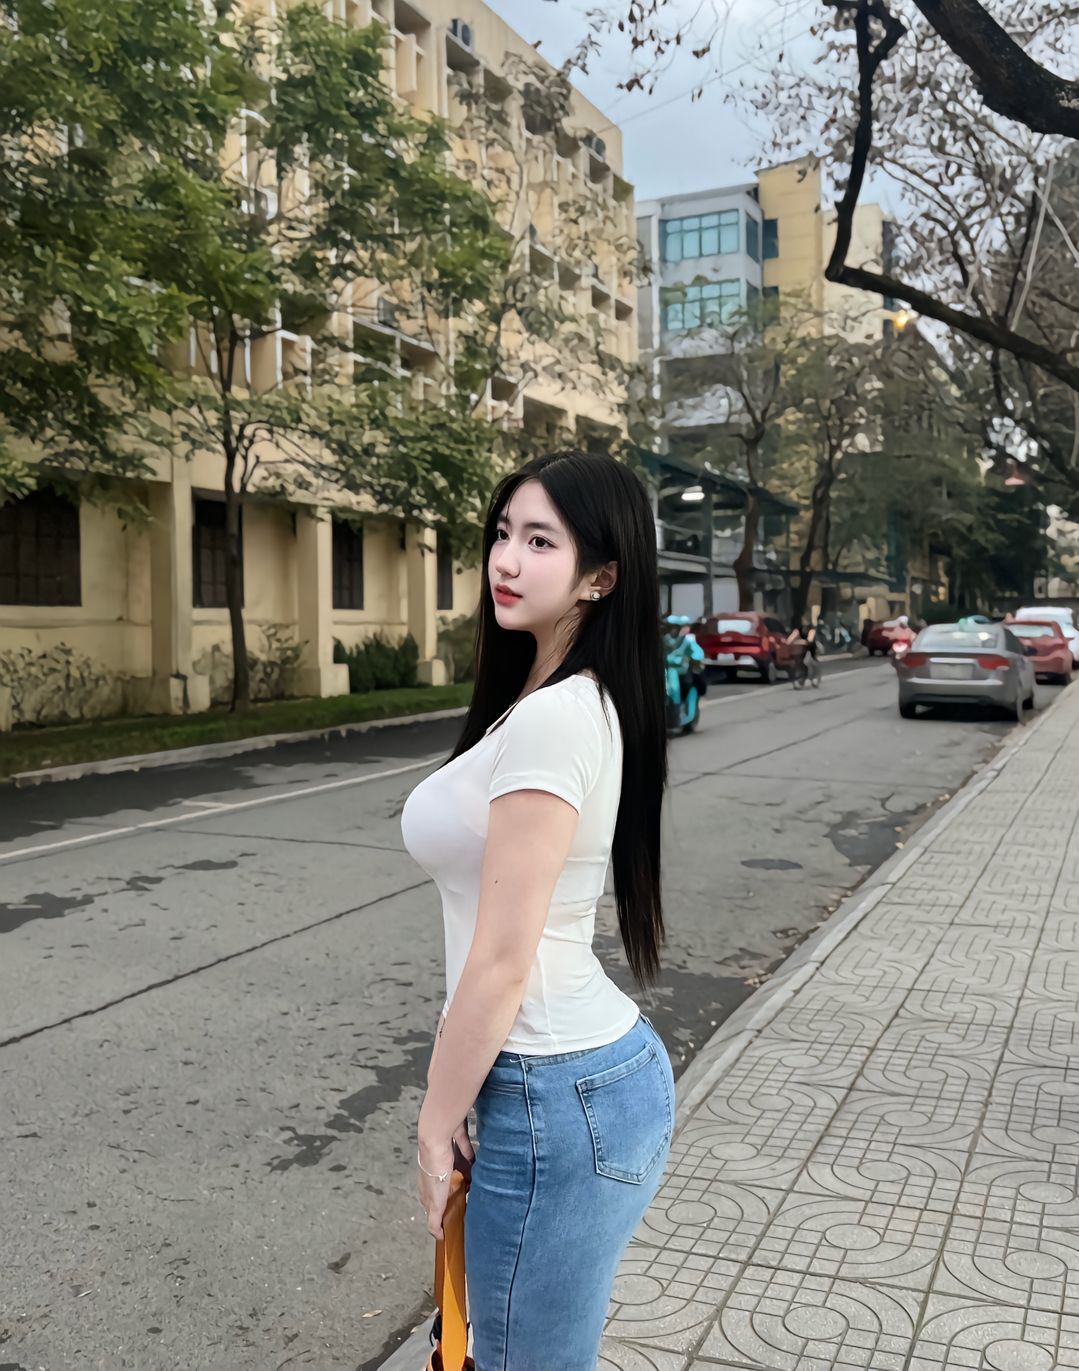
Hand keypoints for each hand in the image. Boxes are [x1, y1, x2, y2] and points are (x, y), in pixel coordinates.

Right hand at [417, 1122, 474, 1240]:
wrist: (437, 1138)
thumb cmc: (434, 1169)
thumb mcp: (434, 1202)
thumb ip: (434, 1220)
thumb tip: (438, 1237)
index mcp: (426, 1187)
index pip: (432, 1204)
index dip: (441, 1211)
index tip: (453, 1218)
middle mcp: (433, 1171)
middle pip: (445, 1185)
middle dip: (455, 1193)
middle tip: (467, 1200)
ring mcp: (443, 1156)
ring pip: (455, 1169)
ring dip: (464, 1175)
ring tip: (475, 1183)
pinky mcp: (453, 1141)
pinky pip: (464, 1150)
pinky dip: (470, 1156)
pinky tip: (477, 1162)